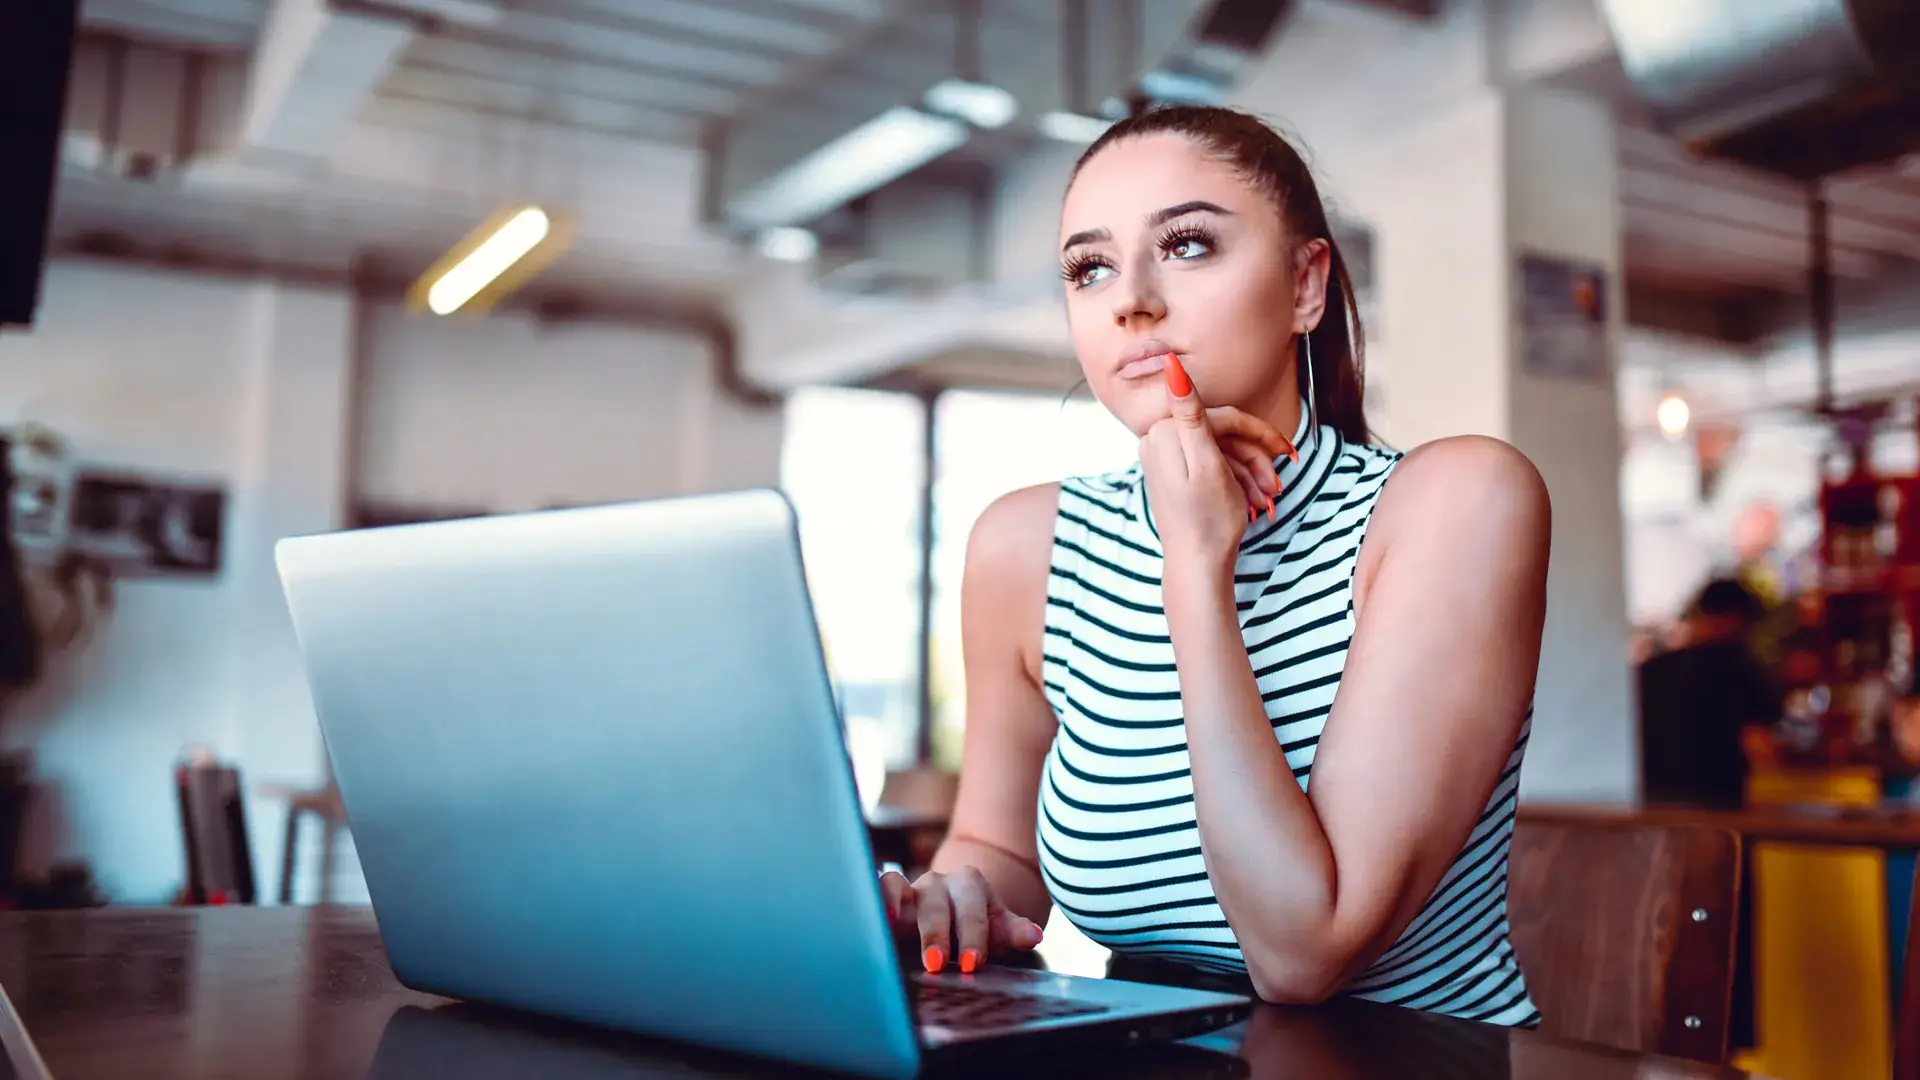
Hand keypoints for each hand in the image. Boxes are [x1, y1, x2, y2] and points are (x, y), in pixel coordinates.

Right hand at [879, 866, 1044, 973]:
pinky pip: (882, 885)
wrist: (952, 912)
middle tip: (936, 964)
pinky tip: (878, 914)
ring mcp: (912, 887)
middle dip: (937, 934)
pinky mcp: (889, 896)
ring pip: (905, 890)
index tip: (972, 963)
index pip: (973, 910)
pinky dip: (879, 896)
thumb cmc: (976, 925)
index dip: (973, 936)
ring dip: (901, 911)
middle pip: (937, 904)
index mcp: (970, 884)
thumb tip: (1034, 936)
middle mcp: (940, 882)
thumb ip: (1013, 932)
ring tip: (895, 929)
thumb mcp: (997, 930)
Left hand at [1141, 355, 1285, 573]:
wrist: (1196, 566)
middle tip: (1278, 484)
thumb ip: (1190, 413)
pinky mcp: (1174, 474)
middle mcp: (1158, 441)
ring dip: (1250, 473)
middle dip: (1254, 458)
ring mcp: (1165, 458)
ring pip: (1221, 452)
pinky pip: (1212, 467)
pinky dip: (1236, 481)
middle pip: (1222, 435)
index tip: (1286, 450)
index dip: (1257, 432)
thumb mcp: (1207, 464)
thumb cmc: (1207, 520)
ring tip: (1267, 500)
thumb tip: (1168, 364)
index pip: (1222, 417)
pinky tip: (1254, 502)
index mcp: (1164, 433)